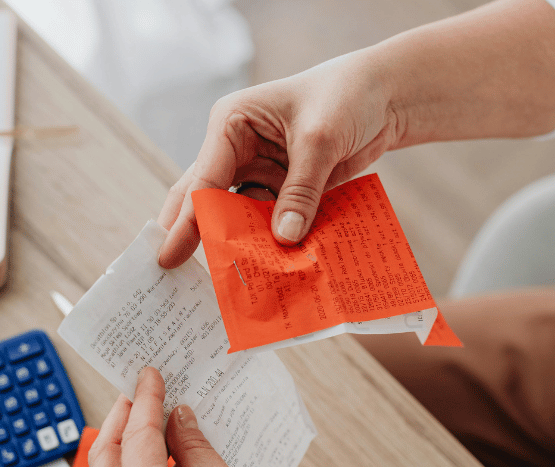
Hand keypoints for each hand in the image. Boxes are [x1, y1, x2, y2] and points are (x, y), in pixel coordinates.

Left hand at [88, 367, 343, 466]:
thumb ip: (194, 450)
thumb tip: (178, 418)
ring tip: (149, 424)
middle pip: (106, 459)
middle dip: (122, 421)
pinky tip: (156, 465)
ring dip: (123, 451)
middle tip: (140, 393)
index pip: (139, 439)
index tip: (150, 375)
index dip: (147, 401)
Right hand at [157, 49, 400, 267]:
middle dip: (194, 235)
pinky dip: (265, 244)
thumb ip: (300, 191)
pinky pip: (266, 222)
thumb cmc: (347, 96)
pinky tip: (262, 269)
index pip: (204, 179)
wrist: (385, 97)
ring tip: (222, 281)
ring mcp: (257, 172)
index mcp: (231, 124)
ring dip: (235, 244)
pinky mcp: (280, 190)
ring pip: (234, 216)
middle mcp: (236, 149)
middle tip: (173, 273)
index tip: (169, 257)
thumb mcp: (321, 140)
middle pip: (205, 199)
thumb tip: (284, 239)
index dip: (187, 221)